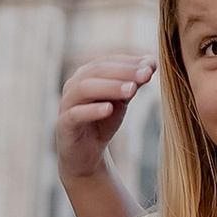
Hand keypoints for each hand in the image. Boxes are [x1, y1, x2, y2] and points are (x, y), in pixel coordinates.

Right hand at [57, 56, 150, 185]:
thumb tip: (152, 62)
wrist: (86, 154)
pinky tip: (109, 109)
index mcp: (87, 74)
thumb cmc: (103, 121)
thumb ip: (133, 82)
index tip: (152, 65)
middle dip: (124, 71)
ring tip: (132, 90)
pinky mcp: (64, 123)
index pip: (109, 61)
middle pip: (98, 71)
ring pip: (85, 88)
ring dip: (110, 87)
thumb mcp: (122, 100)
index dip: (130, 61)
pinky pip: (75, 114)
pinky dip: (92, 110)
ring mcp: (67, 103)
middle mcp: (74, 84)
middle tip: (146, 74)